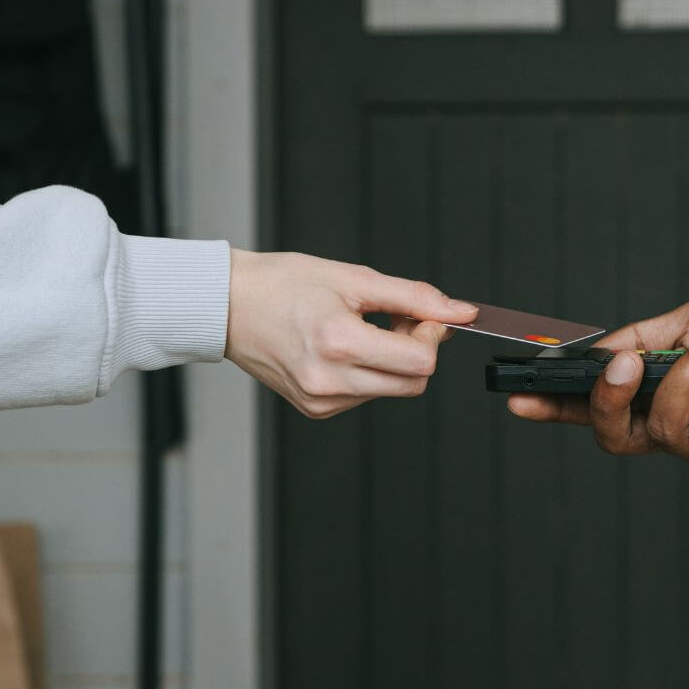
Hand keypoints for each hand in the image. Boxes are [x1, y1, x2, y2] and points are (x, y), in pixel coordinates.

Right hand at [225, 249, 477, 417]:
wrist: (228, 306)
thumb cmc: (281, 285)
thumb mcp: (354, 278)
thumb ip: (413, 297)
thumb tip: (460, 312)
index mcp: (339, 343)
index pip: (421, 362)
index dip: (432, 336)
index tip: (423, 316)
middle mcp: (329, 380)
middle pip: (413, 382)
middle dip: (416, 350)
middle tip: (395, 320)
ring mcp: (321, 400)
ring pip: (392, 390)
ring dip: (393, 361)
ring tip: (363, 329)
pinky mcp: (316, 409)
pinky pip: (366, 395)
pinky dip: (369, 372)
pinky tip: (345, 348)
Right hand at [507, 290, 688, 472]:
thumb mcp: (688, 321)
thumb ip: (638, 340)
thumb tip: (592, 356)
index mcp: (653, 395)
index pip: (592, 409)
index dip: (553, 408)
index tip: (518, 398)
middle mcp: (672, 426)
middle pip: (613, 434)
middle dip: (607, 399)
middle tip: (624, 365)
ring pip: (663, 424)